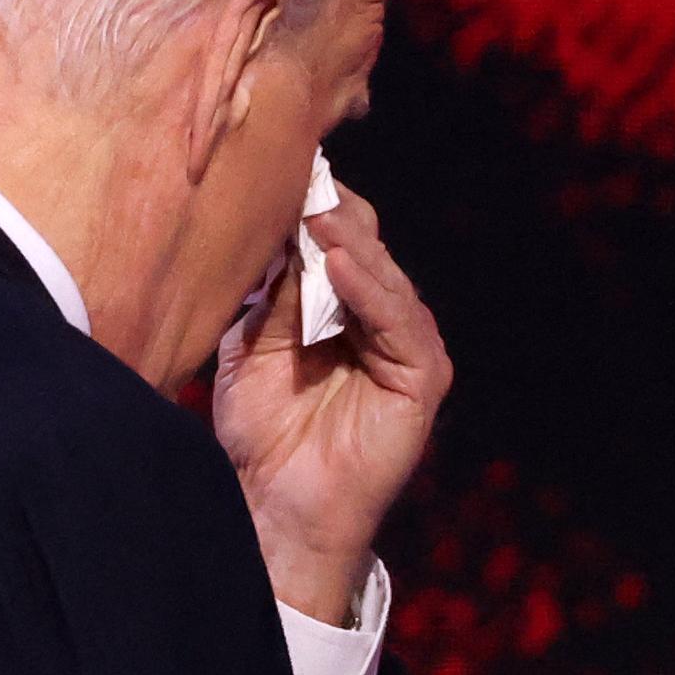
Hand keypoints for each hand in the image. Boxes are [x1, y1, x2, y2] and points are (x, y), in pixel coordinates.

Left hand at [212, 178, 452, 626]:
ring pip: (382, 276)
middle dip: (326, 212)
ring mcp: (407, 346)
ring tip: (313, 209)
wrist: (276, 506)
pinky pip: (398, 320)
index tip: (269, 167)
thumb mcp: (251, 346)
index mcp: (342, 308)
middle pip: (363, 246)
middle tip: (292, 173)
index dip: (306, 207)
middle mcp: (380, 319)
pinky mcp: (423, 376)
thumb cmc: (262, 433)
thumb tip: (267, 221)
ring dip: (347, 240)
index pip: (334, 240)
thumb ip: (269, 292)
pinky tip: (338, 261)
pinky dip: (368, 288)